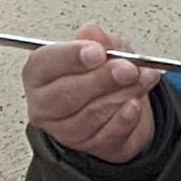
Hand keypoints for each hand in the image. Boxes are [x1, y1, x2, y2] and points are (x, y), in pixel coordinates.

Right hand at [24, 28, 162, 164]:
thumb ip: (98, 39)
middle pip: (66, 94)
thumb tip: (92, 33)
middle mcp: (45, 104)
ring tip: (141, 79)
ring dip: (121, 96)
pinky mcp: (89, 147)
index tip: (97, 52)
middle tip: (126, 68)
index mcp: (39, 73)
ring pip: (89, 116)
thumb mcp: (104, 47)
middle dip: (101, 79)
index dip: (71, 57)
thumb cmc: (103, 74)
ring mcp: (64, 130)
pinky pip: (106, 136)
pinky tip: (134, 105)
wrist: (122, 106)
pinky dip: (124, 120)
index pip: (46, 64)